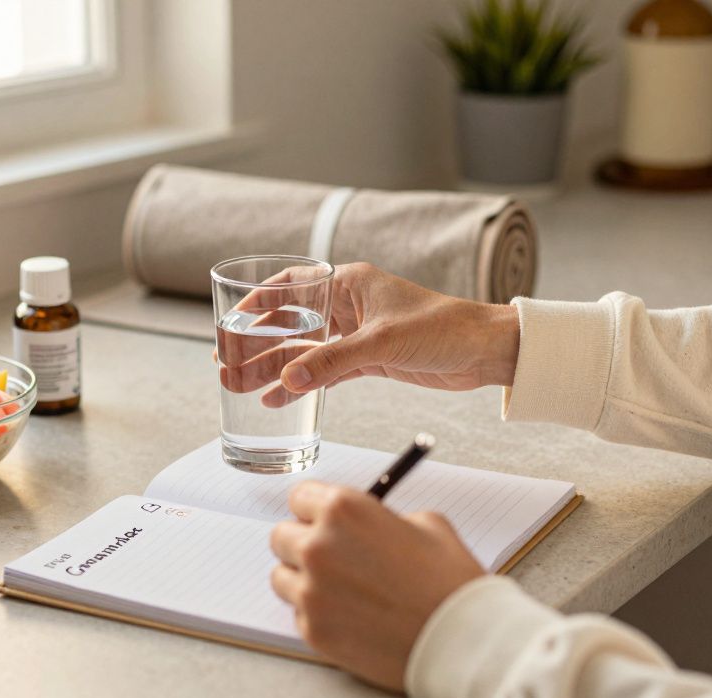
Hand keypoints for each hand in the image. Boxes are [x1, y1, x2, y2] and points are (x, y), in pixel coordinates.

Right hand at [218, 263, 519, 404]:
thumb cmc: (445, 329)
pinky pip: (324, 372)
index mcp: (349, 283)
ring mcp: (356, 334)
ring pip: (304, 351)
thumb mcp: (383, 343)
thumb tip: (288, 380)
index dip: (257, 304)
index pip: (290, 286)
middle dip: (257, 345)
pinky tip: (278, 398)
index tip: (230, 321)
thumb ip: (333, 362)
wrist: (485, 351)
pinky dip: (302, 384)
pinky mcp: (368, 360)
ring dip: (274, 369)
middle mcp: (348, 305)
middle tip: (226, 365)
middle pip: (290, 324)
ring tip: (241, 387)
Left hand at [269, 482, 486, 691]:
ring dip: (304, 579)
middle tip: (332, 555)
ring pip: (282, 577)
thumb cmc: (449, 580)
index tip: (323, 519)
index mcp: (344, 510)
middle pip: (281, 536)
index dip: (315, 509)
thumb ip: (379, 517)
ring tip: (341, 588)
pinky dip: (318, 613)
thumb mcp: (425, 524)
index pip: (299, 497)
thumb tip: (360, 522)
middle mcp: (318, 547)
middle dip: (303, 542)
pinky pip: (299, 613)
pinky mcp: (313, 630)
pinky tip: (351, 615)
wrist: (461, 640)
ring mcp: (311, 592)